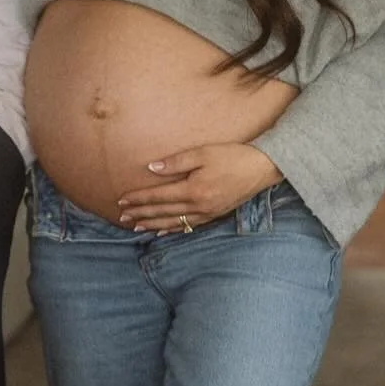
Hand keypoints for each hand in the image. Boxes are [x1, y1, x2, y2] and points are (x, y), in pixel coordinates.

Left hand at [117, 143, 282, 233]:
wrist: (262, 167)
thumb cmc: (232, 155)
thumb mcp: (202, 153)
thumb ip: (176, 162)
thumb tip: (152, 169)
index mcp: (193, 189)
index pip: (158, 196)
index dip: (138, 198)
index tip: (122, 200)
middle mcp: (198, 206)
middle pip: (162, 212)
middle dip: (141, 214)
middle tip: (122, 216)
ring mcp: (207, 213)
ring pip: (174, 222)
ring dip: (153, 225)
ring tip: (136, 227)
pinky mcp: (215, 214)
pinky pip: (189, 226)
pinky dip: (173, 229)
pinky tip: (162, 232)